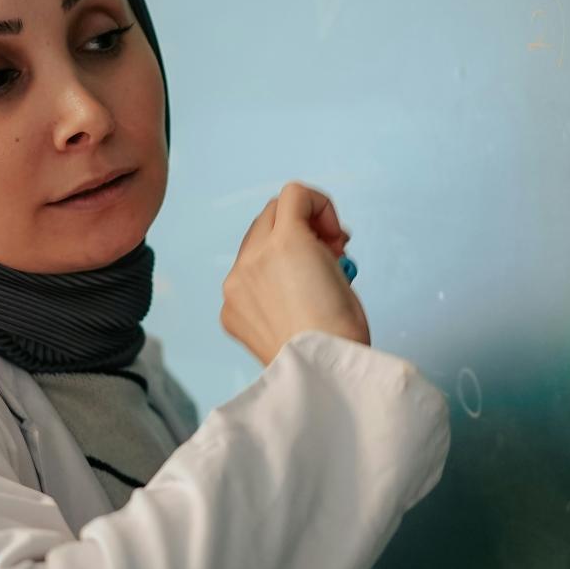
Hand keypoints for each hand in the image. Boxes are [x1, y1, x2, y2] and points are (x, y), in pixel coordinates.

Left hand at [220, 180, 370, 364]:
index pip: (294, 196)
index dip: (321, 210)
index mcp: (285, 241)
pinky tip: (286, 307)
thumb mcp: (340, 269)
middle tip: (325, 253)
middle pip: (270, 216)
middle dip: (299, 226)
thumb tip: (311, 246)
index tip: (335, 238)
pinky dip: (263, 283)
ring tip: (305, 283)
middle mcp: (252, 257)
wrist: (322, 373)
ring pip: (253, 246)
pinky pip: (243, 280)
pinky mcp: (228, 310)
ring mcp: (234, 285)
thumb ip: (318, 244)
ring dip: (278, 252)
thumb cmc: (341, 327)